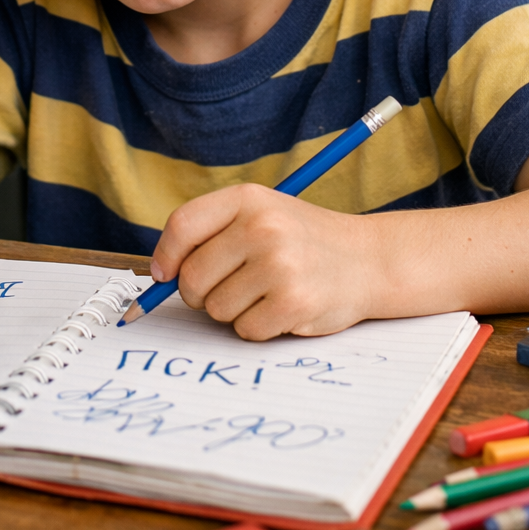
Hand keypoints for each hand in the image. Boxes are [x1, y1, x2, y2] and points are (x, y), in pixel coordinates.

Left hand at [150, 184, 379, 339]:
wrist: (369, 259)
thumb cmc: (302, 239)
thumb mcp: (260, 214)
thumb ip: (211, 233)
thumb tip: (158, 274)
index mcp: (248, 199)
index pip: (182, 226)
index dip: (165, 257)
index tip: (164, 274)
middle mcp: (262, 227)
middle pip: (192, 277)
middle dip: (199, 293)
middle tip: (228, 288)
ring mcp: (279, 265)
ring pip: (216, 309)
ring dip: (233, 310)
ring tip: (265, 292)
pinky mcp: (293, 302)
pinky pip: (244, 330)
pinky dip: (257, 327)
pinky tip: (281, 307)